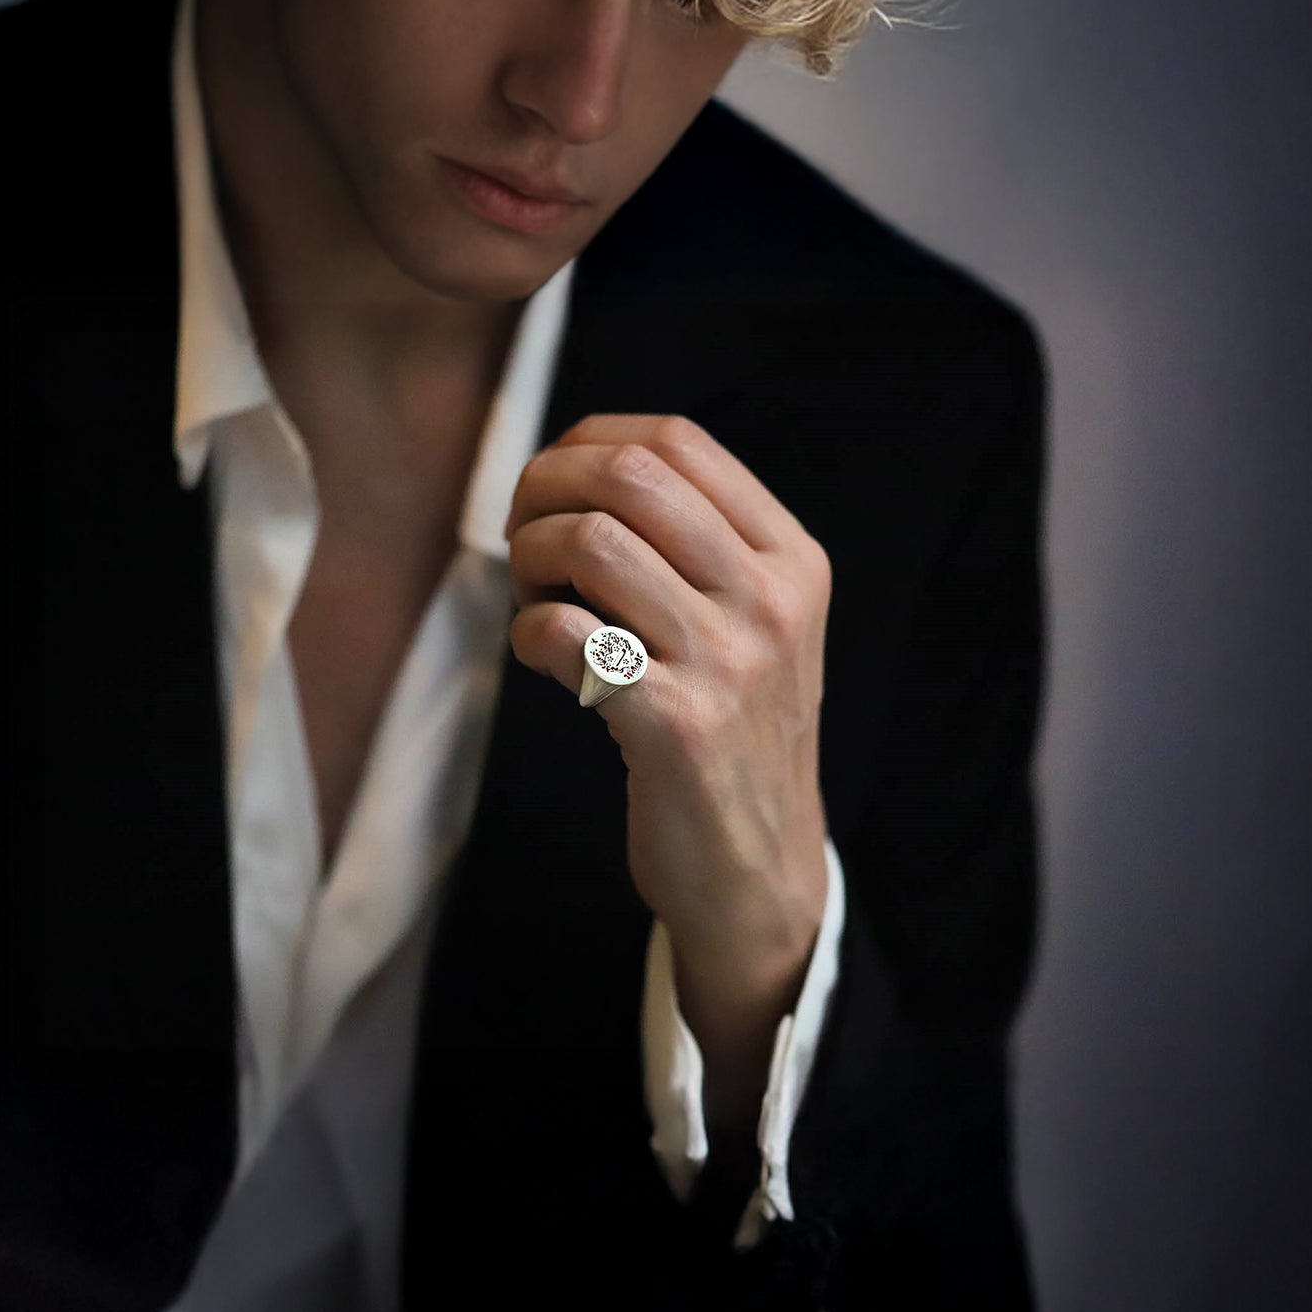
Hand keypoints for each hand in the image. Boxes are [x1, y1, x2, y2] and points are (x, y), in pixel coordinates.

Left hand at [504, 414, 831, 1134]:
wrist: (759, 871)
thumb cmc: (732, 734)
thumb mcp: (752, 625)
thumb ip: (693, 545)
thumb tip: (574, 466)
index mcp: (792, 559)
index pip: (677, 440)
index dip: (586, 443)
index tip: (550, 486)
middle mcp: (770, 599)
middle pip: (628, 476)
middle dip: (543, 489)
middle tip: (519, 537)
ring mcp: (727, 661)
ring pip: (591, 542)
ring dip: (528, 560)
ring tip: (532, 601)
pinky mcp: (673, 724)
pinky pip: (565, 632)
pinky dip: (527, 633)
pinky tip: (540, 658)